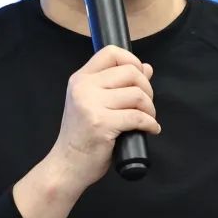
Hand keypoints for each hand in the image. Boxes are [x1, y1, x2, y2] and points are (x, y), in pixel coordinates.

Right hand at [50, 45, 160, 190]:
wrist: (67, 166)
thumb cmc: (83, 136)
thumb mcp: (94, 103)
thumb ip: (117, 84)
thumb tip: (146, 67)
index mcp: (80, 79)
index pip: (111, 52)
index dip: (131, 60)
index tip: (140, 77)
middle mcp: (83, 87)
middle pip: (130, 72)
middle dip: (147, 88)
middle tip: (146, 105)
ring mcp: (91, 105)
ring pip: (137, 94)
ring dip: (150, 108)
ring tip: (147, 118)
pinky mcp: (101, 124)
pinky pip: (137, 116)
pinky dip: (150, 124)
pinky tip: (150, 129)